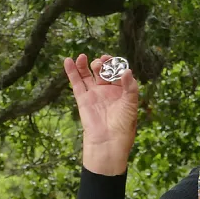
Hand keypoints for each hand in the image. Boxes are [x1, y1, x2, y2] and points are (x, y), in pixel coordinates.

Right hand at [62, 53, 139, 175]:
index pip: (118, 73)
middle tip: (101, 62)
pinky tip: (68, 60)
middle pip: (103, 72)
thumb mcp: (131, 104)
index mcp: (122, 91)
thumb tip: (127, 70)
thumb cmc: (123, 125)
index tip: (113, 60)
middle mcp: (108, 91)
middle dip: (102, 64)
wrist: (108, 142)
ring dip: (85, 65)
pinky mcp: (83, 99)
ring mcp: (95, 95)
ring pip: (88, 75)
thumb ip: (130, 87)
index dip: (115, 64)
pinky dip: (72, 72)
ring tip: (83, 57)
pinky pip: (76, 83)